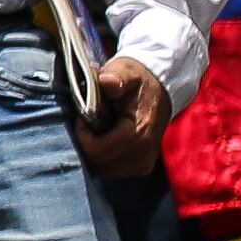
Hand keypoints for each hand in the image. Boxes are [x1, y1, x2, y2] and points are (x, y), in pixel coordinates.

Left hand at [80, 56, 167, 174]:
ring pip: (101, 169)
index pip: (96, 150)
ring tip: (95, 129)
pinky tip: (102, 139)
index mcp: (139, 132)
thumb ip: (116, 76)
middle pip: (97, 163)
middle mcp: (143, 154)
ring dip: (91, 151)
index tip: (81, 117)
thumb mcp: (125, 71)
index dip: (81, 135)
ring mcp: (143, 164)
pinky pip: (109, 170)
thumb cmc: (136, 80)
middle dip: (84, 144)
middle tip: (86, 122)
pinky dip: (100, 157)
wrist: (159, 91)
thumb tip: (107, 82)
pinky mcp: (141, 168)